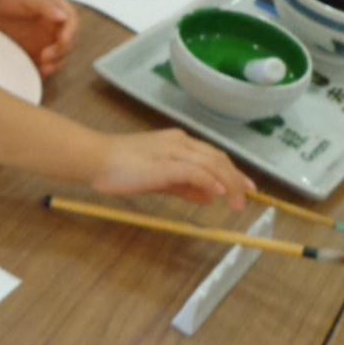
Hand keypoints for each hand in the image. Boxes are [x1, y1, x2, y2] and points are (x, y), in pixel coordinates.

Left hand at [0, 0, 78, 76]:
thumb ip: (43, 4)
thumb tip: (63, 17)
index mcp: (58, 9)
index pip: (72, 22)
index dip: (70, 33)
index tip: (62, 41)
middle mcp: (56, 27)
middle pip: (70, 43)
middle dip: (61, 52)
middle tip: (44, 57)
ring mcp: (47, 42)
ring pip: (60, 57)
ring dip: (55, 65)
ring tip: (43, 70)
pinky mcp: (36, 54)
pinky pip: (44, 65)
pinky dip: (43, 72)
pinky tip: (35, 74)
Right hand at [90, 129, 253, 208]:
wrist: (96, 159)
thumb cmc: (122, 168)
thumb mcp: (161, 180)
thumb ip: (186, 187)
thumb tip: (211, 196)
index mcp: (179, 143)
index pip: (214, 157)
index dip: (233, 172)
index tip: (246, 188)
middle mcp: (180, 143)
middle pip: (218, 159)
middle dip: (236, 179)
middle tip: (247, 198)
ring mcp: (172, 151)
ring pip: (210, 163)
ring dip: (228, 183)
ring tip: (237, 201)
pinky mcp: (163, 163)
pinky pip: (192, 171)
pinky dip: (208, 180)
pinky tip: (218, 192)